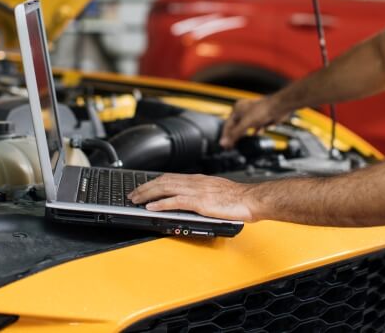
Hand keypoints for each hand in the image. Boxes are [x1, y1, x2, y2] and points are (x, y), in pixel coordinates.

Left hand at [128, 173, 257, 221]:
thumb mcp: (216, 191)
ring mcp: (196, 191)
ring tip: (136, 200)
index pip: (170, 177)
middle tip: (133, 194)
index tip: (144, 187)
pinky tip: (151, 207)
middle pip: (163, 181)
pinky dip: (160, 204)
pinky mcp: (200, 202)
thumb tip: (192, 200)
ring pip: (165, 189)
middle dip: (146, 187)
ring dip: (148, 194)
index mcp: (198, 179)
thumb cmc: (239, 198)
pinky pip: (175, 202)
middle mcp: (195, 182)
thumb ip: (202, 194)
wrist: (252, 199)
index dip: (154, 182)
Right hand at [220, 95, 285, 148]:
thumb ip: (235, 134)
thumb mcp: (245, 123)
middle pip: (236, 126)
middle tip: (231, 145)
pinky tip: (256, 134)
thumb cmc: (262, 110)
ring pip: (246, 127)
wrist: (278, 108)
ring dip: (244, 134)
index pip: (227, 124)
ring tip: (241, 142)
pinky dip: (255, 131)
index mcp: (237, 109)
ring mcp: (253, 114)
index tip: (224, 144)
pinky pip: (256, 127)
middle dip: (234, 135)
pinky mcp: (262, 118)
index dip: (225, 135)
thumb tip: (224, 142)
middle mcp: (244, 111)